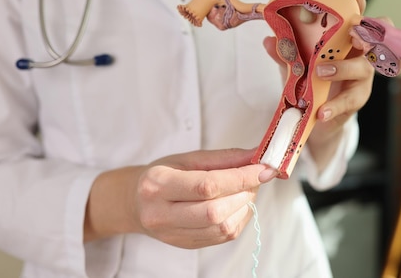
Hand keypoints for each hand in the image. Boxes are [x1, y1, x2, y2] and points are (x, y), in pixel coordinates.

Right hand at [85, 148, 276, 247]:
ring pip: (222, 227)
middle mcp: (161, 213)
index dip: (241, 177)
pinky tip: (237, 205)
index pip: (207, 185)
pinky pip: (222, 237)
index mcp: (158, 184)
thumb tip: (257, 155)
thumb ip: (223, 158)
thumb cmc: (163, 174)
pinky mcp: (185, 246)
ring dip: (244, 207)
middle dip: (244, 193)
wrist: (135, 202)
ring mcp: (172, 234)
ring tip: (244, 189)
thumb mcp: (187, 158)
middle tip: (254, 178)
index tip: (264, 168)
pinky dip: (239, 219)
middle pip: (215, 211)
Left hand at [261, 0, 374, 168]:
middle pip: (376, 36)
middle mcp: (361, 53)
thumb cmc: (313, 80)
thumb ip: (286, 51)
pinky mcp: (357, 99)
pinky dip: (334, 106)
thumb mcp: (297, 63)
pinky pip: (350, 100)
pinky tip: (321, 112)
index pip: (357, 11)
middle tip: (351, 33)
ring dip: (342, 67)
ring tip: (321, 72)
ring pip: (363, 68)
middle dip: (367, 31)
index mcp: (347, 37)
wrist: (319, 114)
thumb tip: (269, 39)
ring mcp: (363, 77)